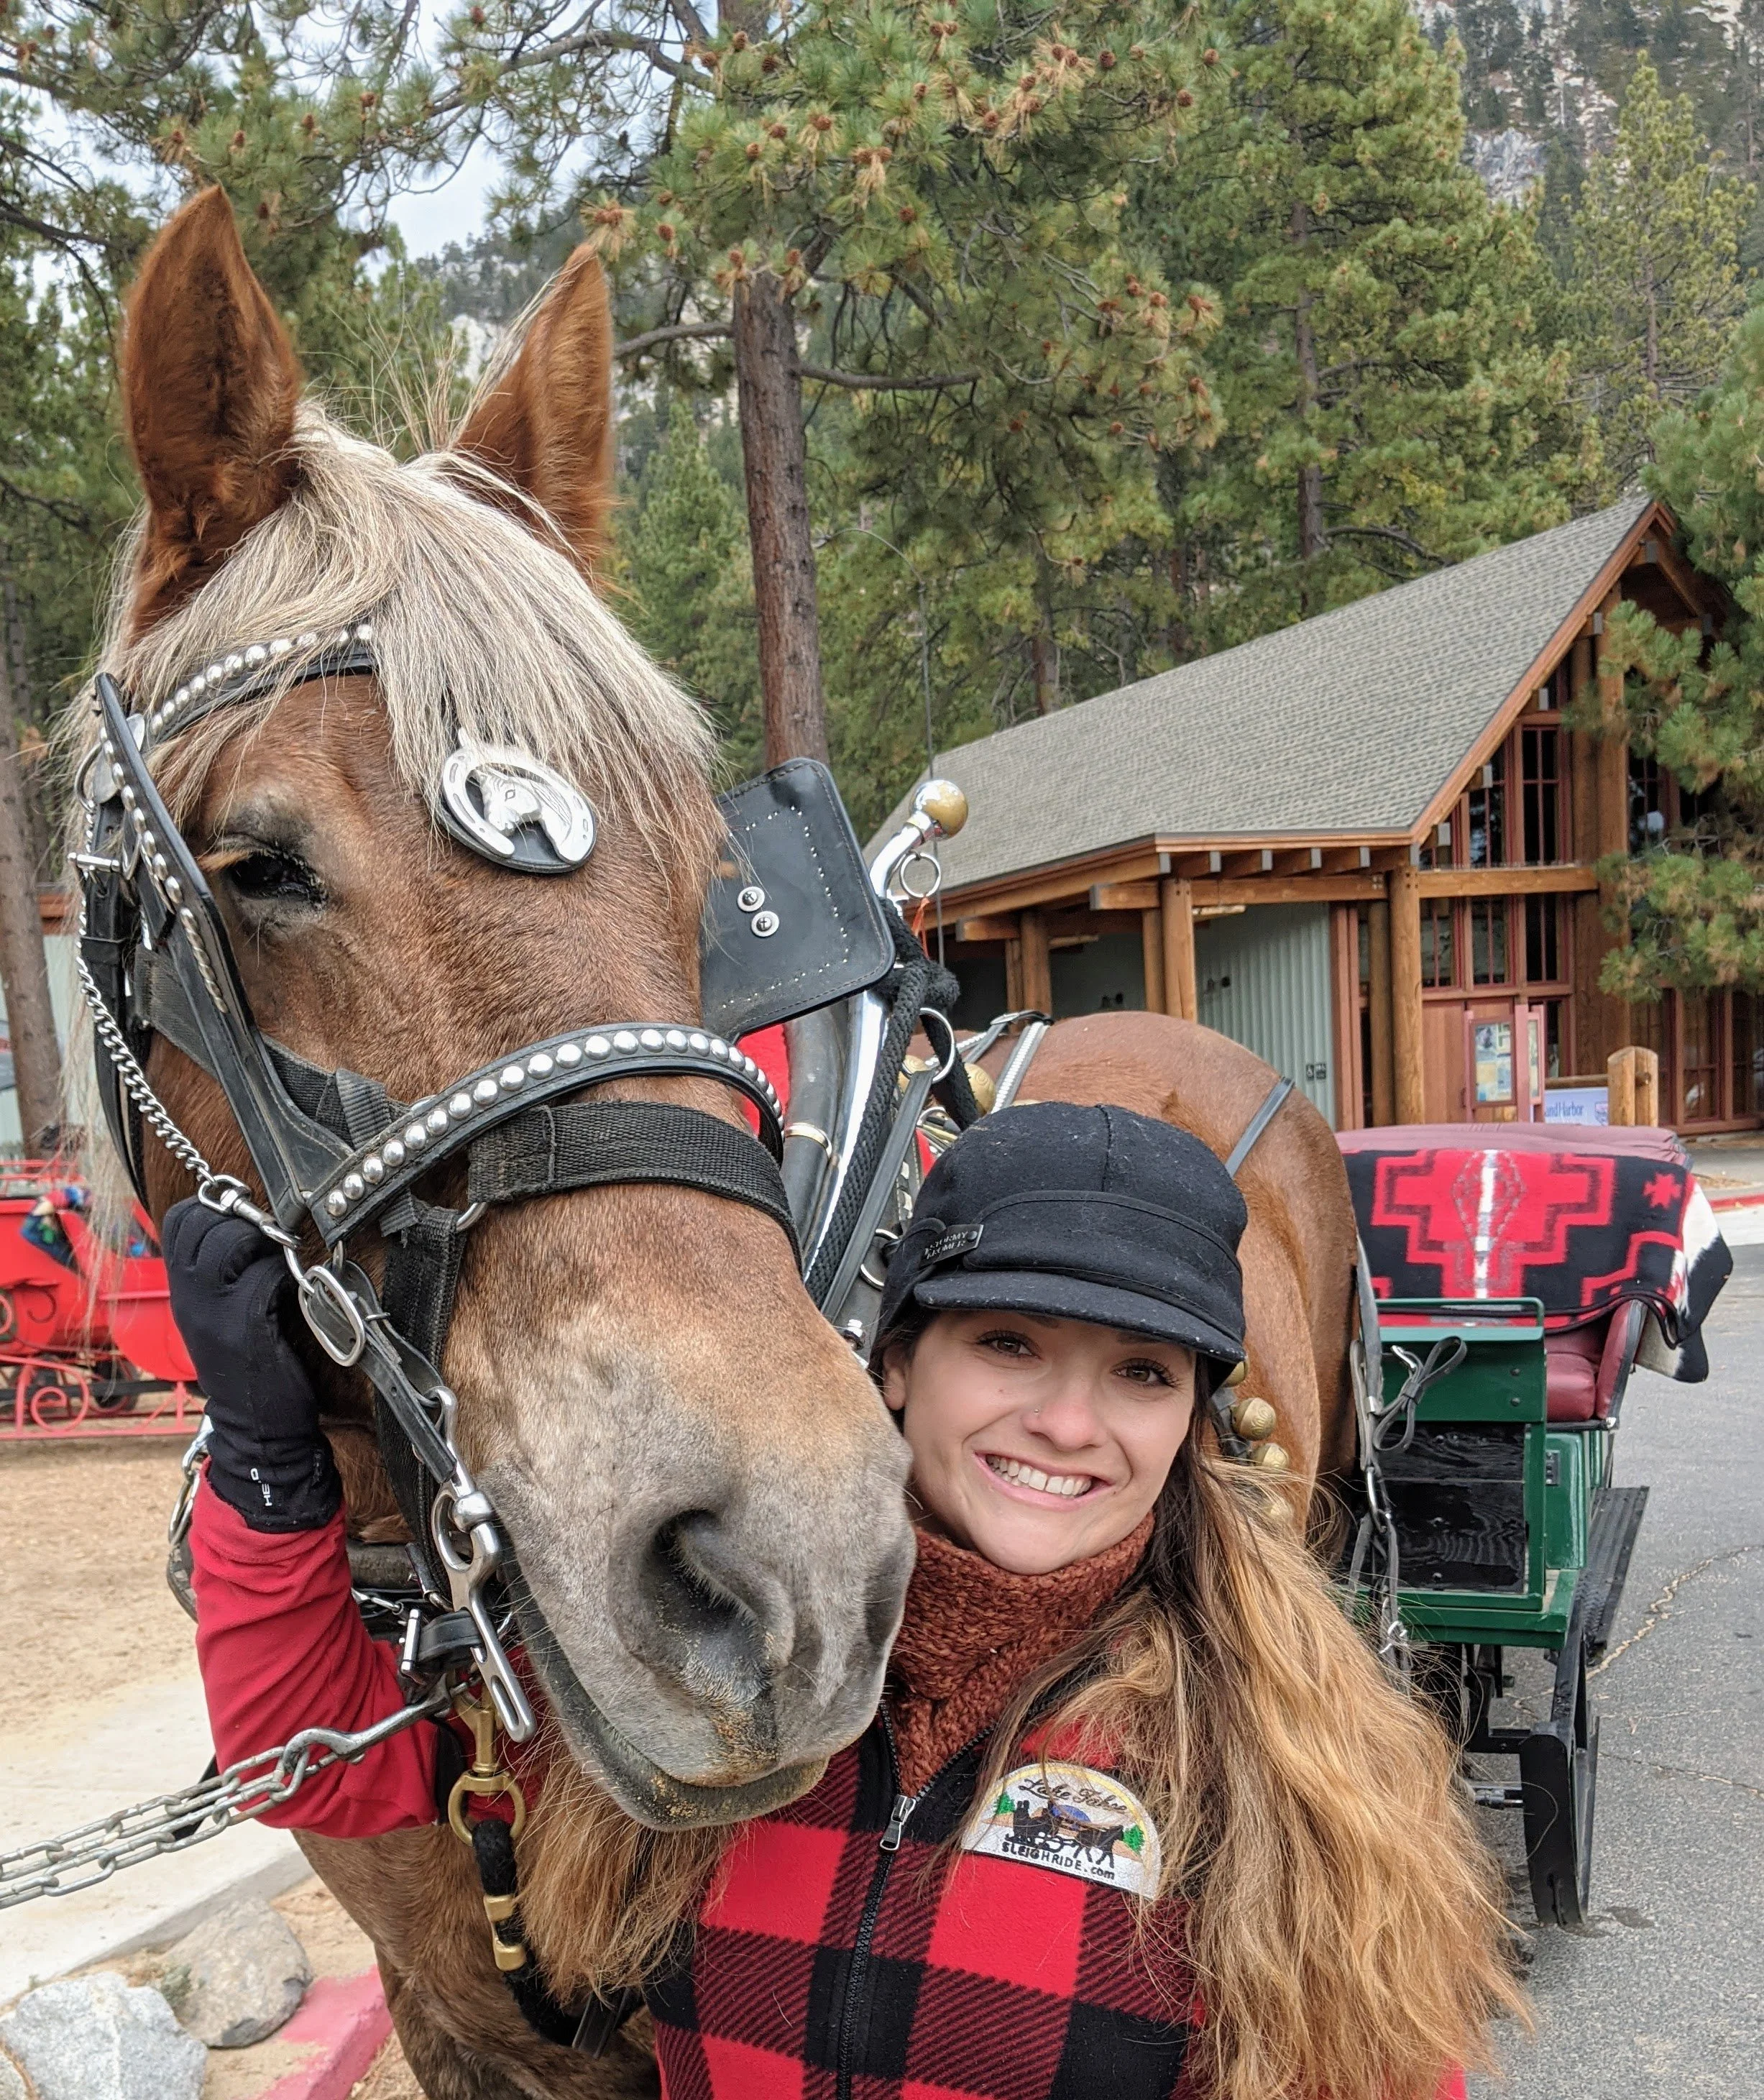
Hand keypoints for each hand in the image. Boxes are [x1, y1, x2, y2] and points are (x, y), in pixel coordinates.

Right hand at [163, 1197, 340, 1531]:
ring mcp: (212, 1313)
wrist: (256, 1429)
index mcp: (183, 1291)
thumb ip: (224, 1275)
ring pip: (228, 1242)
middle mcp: (189, 1299)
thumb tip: (250, 1224)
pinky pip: (261, 1277)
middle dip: (239, 1218)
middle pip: (200, 1223)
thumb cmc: (249, 1366)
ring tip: (276, 1262)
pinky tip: (289, 1290)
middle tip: (265, 1239)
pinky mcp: (244, 1329)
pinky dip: (281, 1274)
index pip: (179, 1220)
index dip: (213, 1207)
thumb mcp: (221, 1316)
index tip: (244, 1219)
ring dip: (260, 1241)